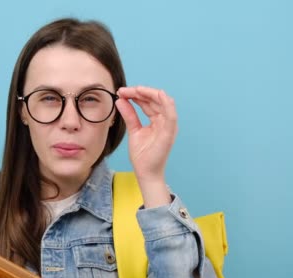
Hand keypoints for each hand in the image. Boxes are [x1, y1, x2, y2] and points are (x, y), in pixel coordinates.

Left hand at [115, 86, 177, 206]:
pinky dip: (167, 103)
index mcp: (157, 120)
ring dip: (150, 94)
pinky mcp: (170, 132)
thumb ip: (129, 115)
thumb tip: (121, 100)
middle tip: (124, 90)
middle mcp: (165, 121)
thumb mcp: (133, 130)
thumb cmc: (142, 155)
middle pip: (155, 100)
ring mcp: (168, 126)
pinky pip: (171, 115)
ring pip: (163, 103)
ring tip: (135, 89)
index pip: (148, 102)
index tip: (122, 91)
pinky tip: (159, 94)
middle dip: (140, 92)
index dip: (136, 95)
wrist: (145, 172)